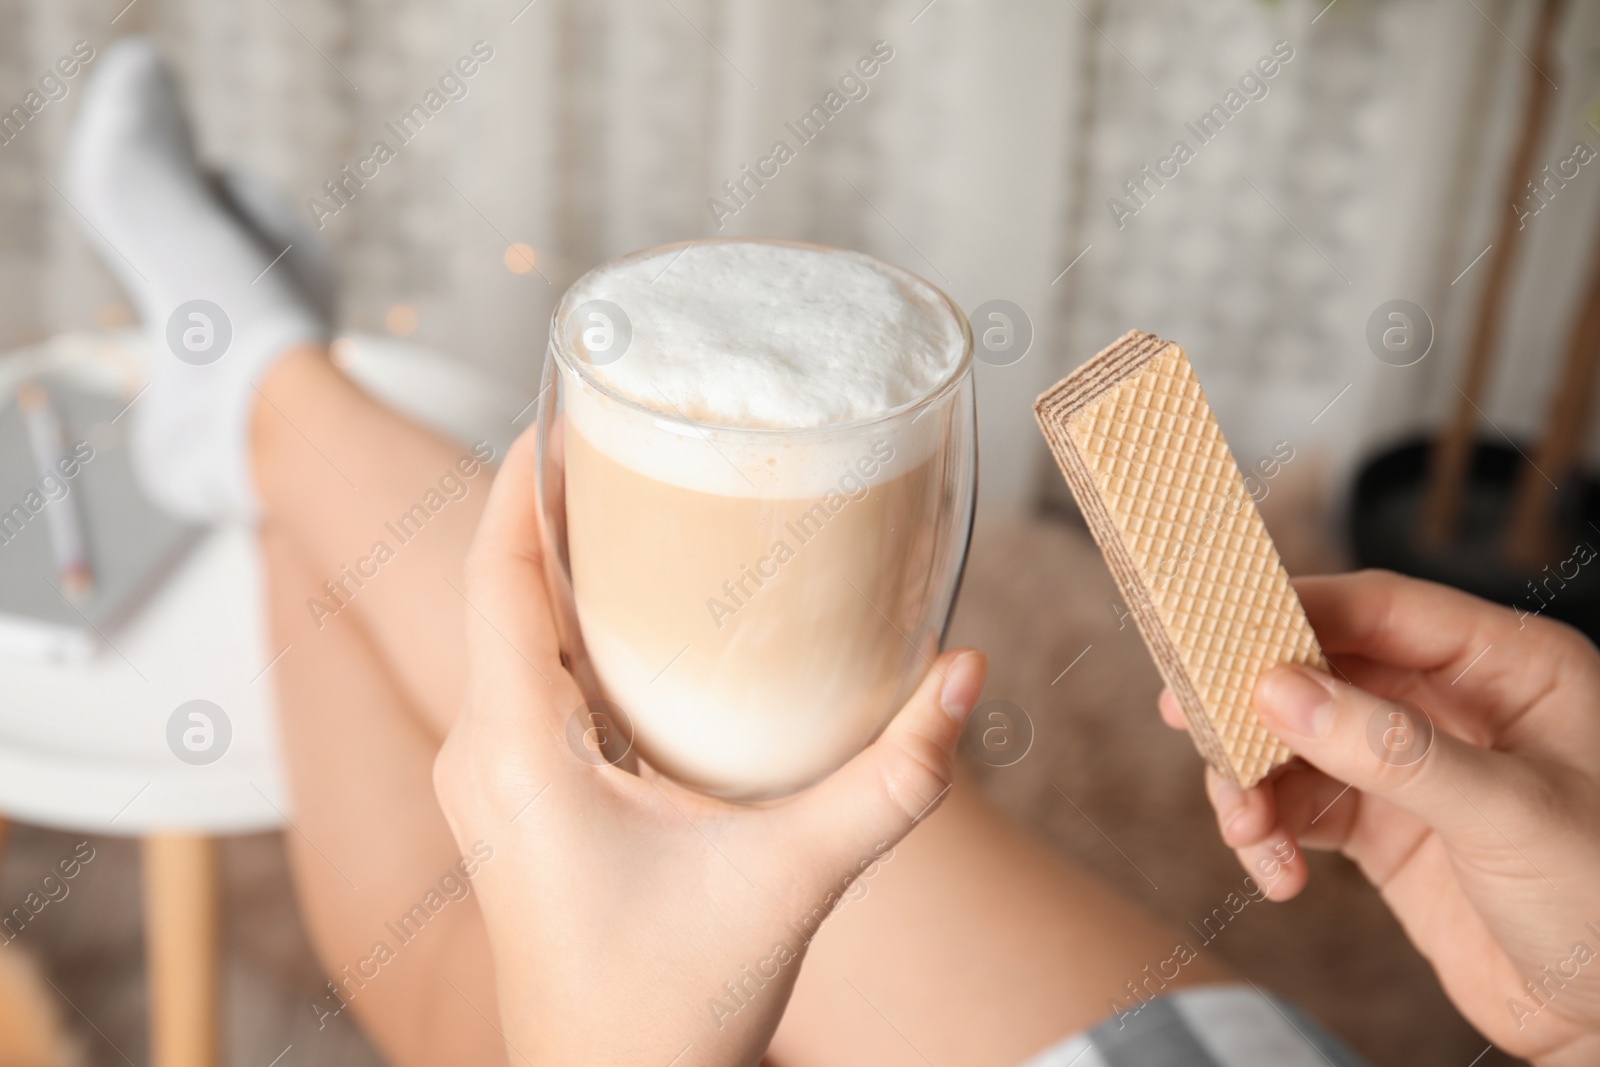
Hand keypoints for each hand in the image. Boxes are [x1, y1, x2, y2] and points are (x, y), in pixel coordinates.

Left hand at [432, 432, 986, 1065]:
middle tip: (627, 439)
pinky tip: (629, 615)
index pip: (495, 578)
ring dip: (558, 570)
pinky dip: (566, 631)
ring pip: (510, 642)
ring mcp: (488, 790)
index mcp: (515, 757)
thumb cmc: (672, 1009)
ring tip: (632, 503)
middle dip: (553, 509)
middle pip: (499, 595)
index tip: (562, 410)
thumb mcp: (791, 881)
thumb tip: (965, 676)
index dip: (523, 484)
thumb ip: (891, 781)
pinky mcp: (515, 811)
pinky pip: (526, 687)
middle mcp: (481, 762)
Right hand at [1160, 569, 1599, 1064]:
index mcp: (1508, 667)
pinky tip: (1278, 874)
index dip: (1299, 613)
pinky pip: (1301, 809)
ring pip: (1297, 742)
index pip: (1384, 609)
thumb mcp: (1505, 814)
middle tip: (1188, 717)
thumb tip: (1278, 692)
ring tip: (1246, 828)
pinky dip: (1271, 835)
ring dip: (1255, 783)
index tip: (1220, 630)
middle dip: (1254, 705)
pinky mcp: (1385, 829)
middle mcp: (1453, 705)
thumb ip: (1390, 750)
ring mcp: (1412, 767)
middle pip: (1323, 672)